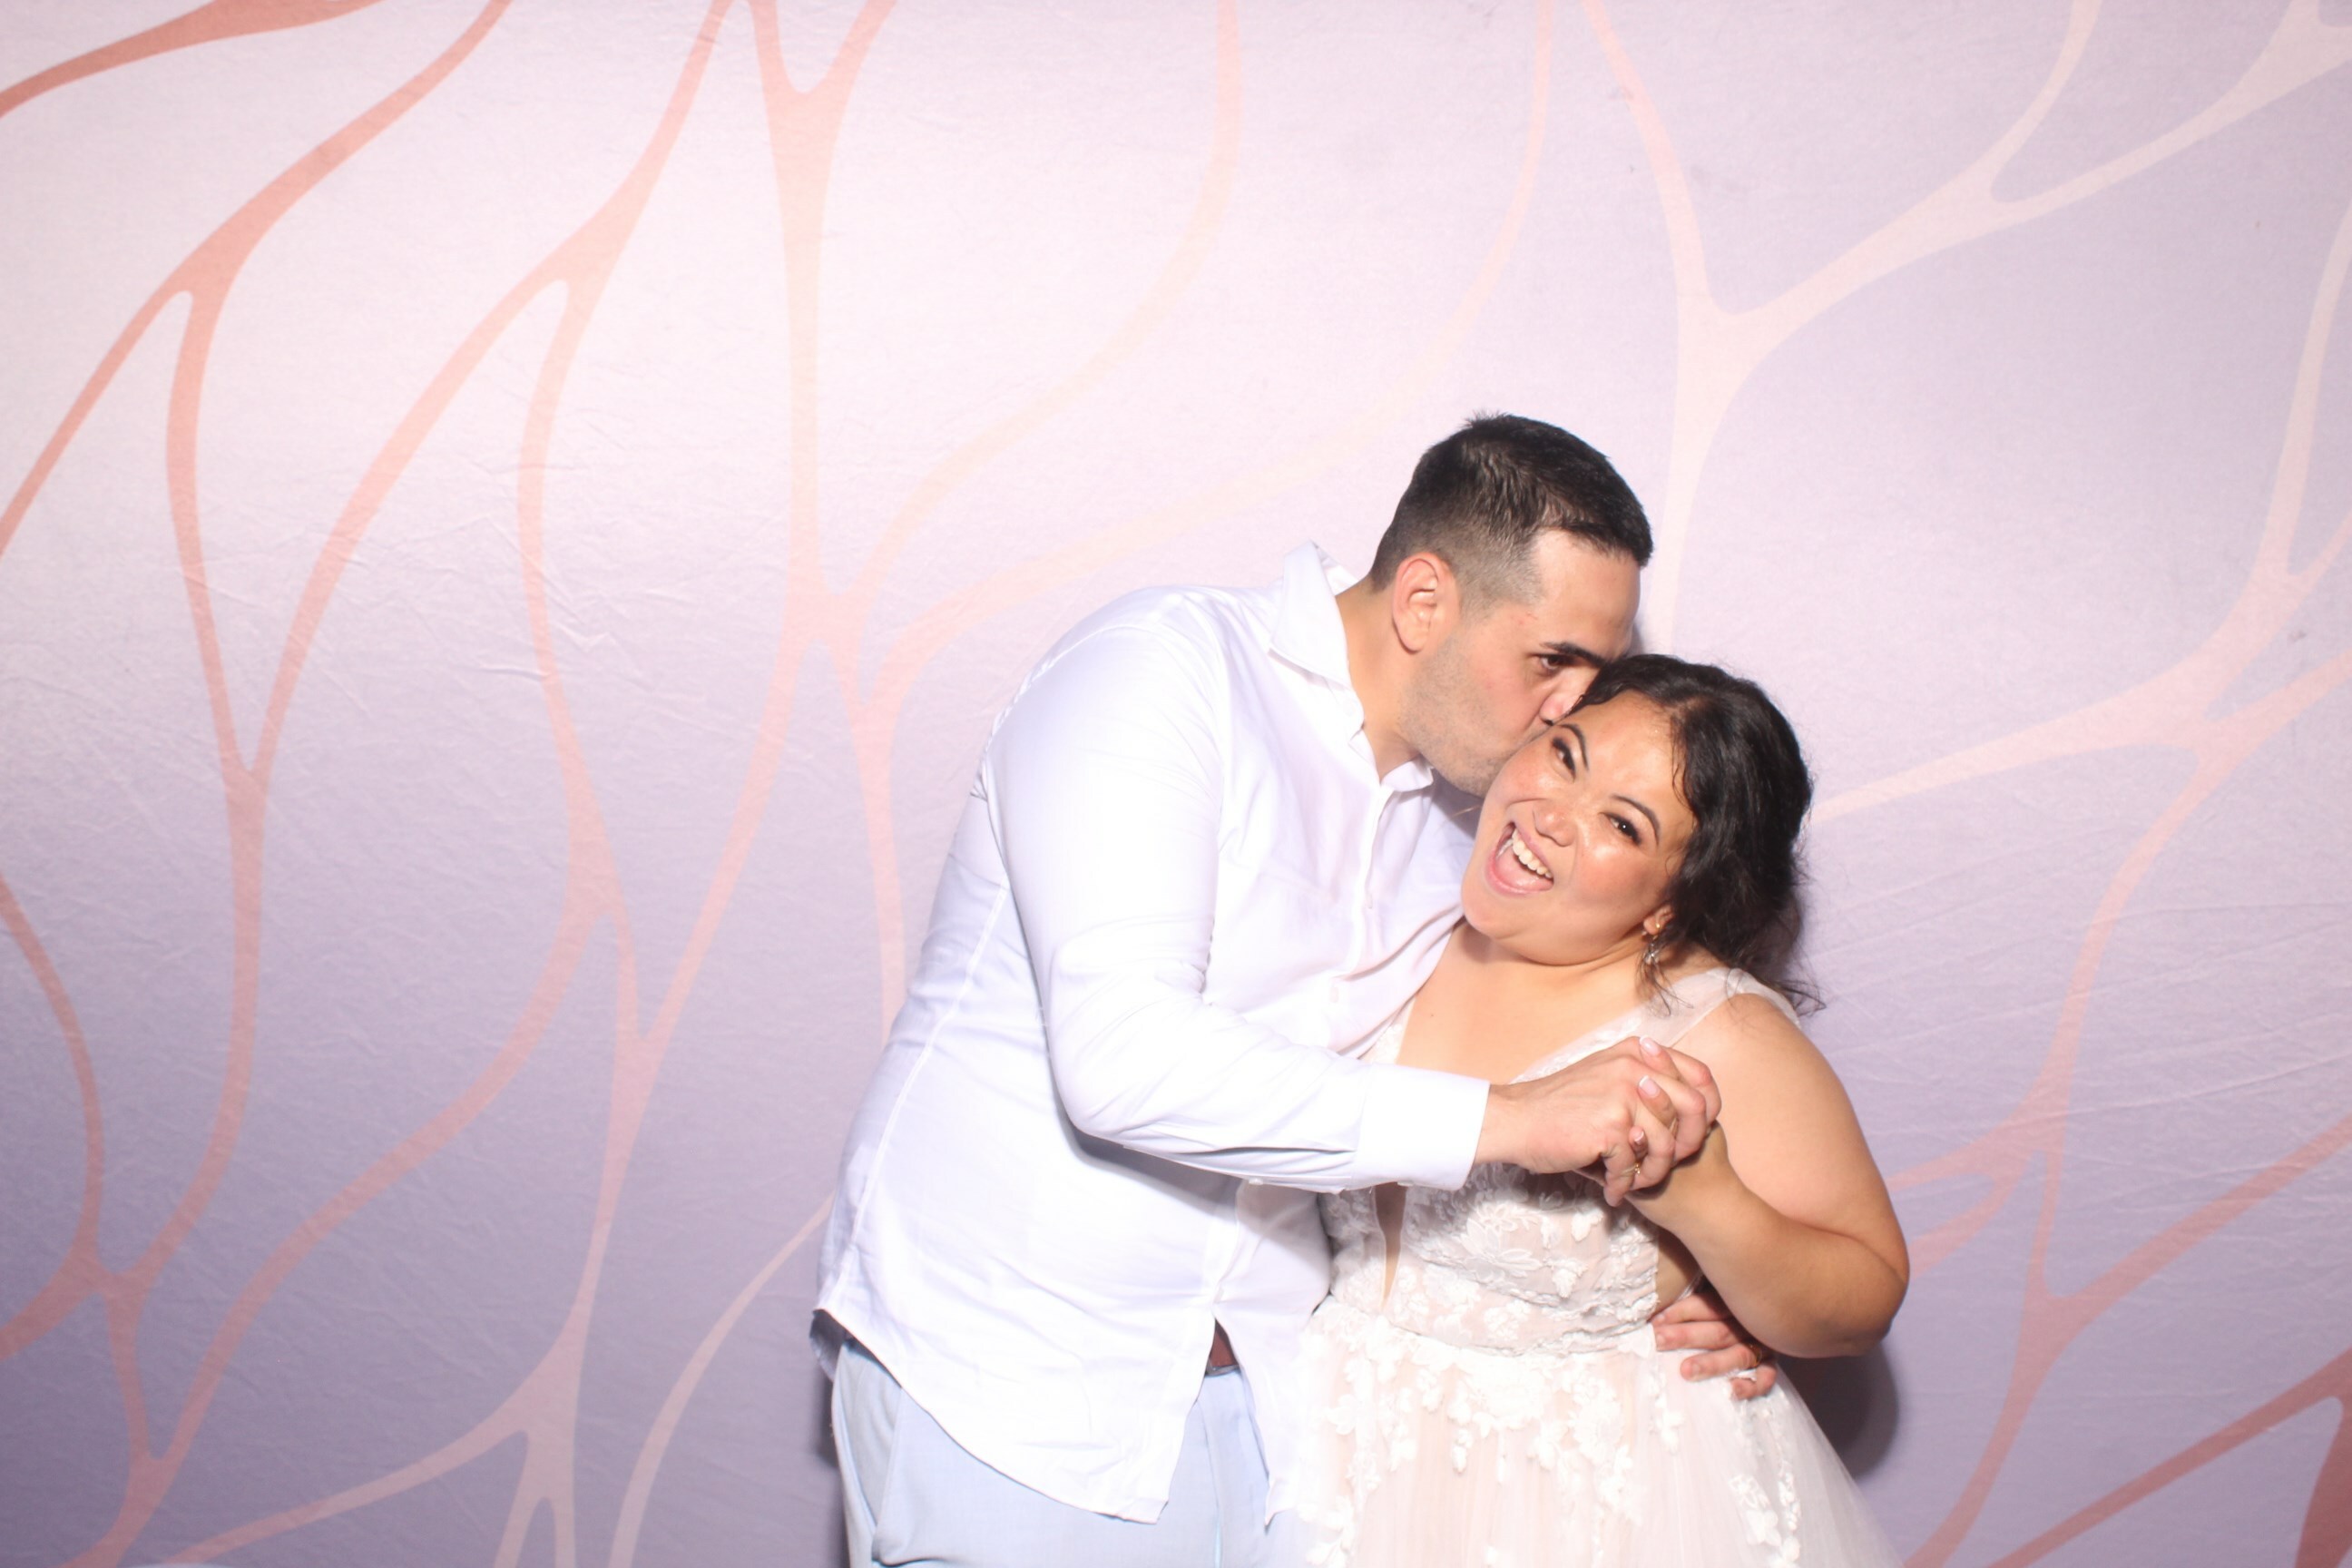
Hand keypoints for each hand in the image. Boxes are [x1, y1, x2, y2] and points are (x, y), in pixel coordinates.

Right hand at [1477, 1035, 1720, 1203]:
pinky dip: (1624, 1185)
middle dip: (1689, 1146)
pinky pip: (1634, 1164)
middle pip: (1695, 1110)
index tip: (1695, 1134)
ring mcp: (1622, 1095)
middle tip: (1668, 1166)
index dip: (1709, 1109)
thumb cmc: (1559, 1104)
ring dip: (1654, 1173)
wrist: (1515, 1119)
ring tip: (1636, 1183)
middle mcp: (1634, 1067)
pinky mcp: (1609, 1126)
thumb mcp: (1605, 1074)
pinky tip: (1614, 1191)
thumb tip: (1692, 1106)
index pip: (1700, 1077)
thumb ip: (1644, 1080)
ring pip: (1667, 1145)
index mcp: (1638, 1052)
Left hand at [1651, 1285, 1776, 1398]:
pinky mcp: (1770, 1364)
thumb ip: (1695, 1295)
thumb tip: (1655, 1308)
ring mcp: (1763, 1344)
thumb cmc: (1727, 1304)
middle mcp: (1749, 1323)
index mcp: (1735, 1301)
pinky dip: (1751, 1385)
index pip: (1708, 1305)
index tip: (1655, 1322)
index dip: (1681, 1312)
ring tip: (1686, 1371)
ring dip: (1712, 1363)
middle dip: (1687, 1337)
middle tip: (1660, 1342)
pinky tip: (1732, 1390)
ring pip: (1739, 1354)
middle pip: (1718, 1331)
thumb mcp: (1715, 1291)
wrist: (1778, 1305)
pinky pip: (1765, 1377)